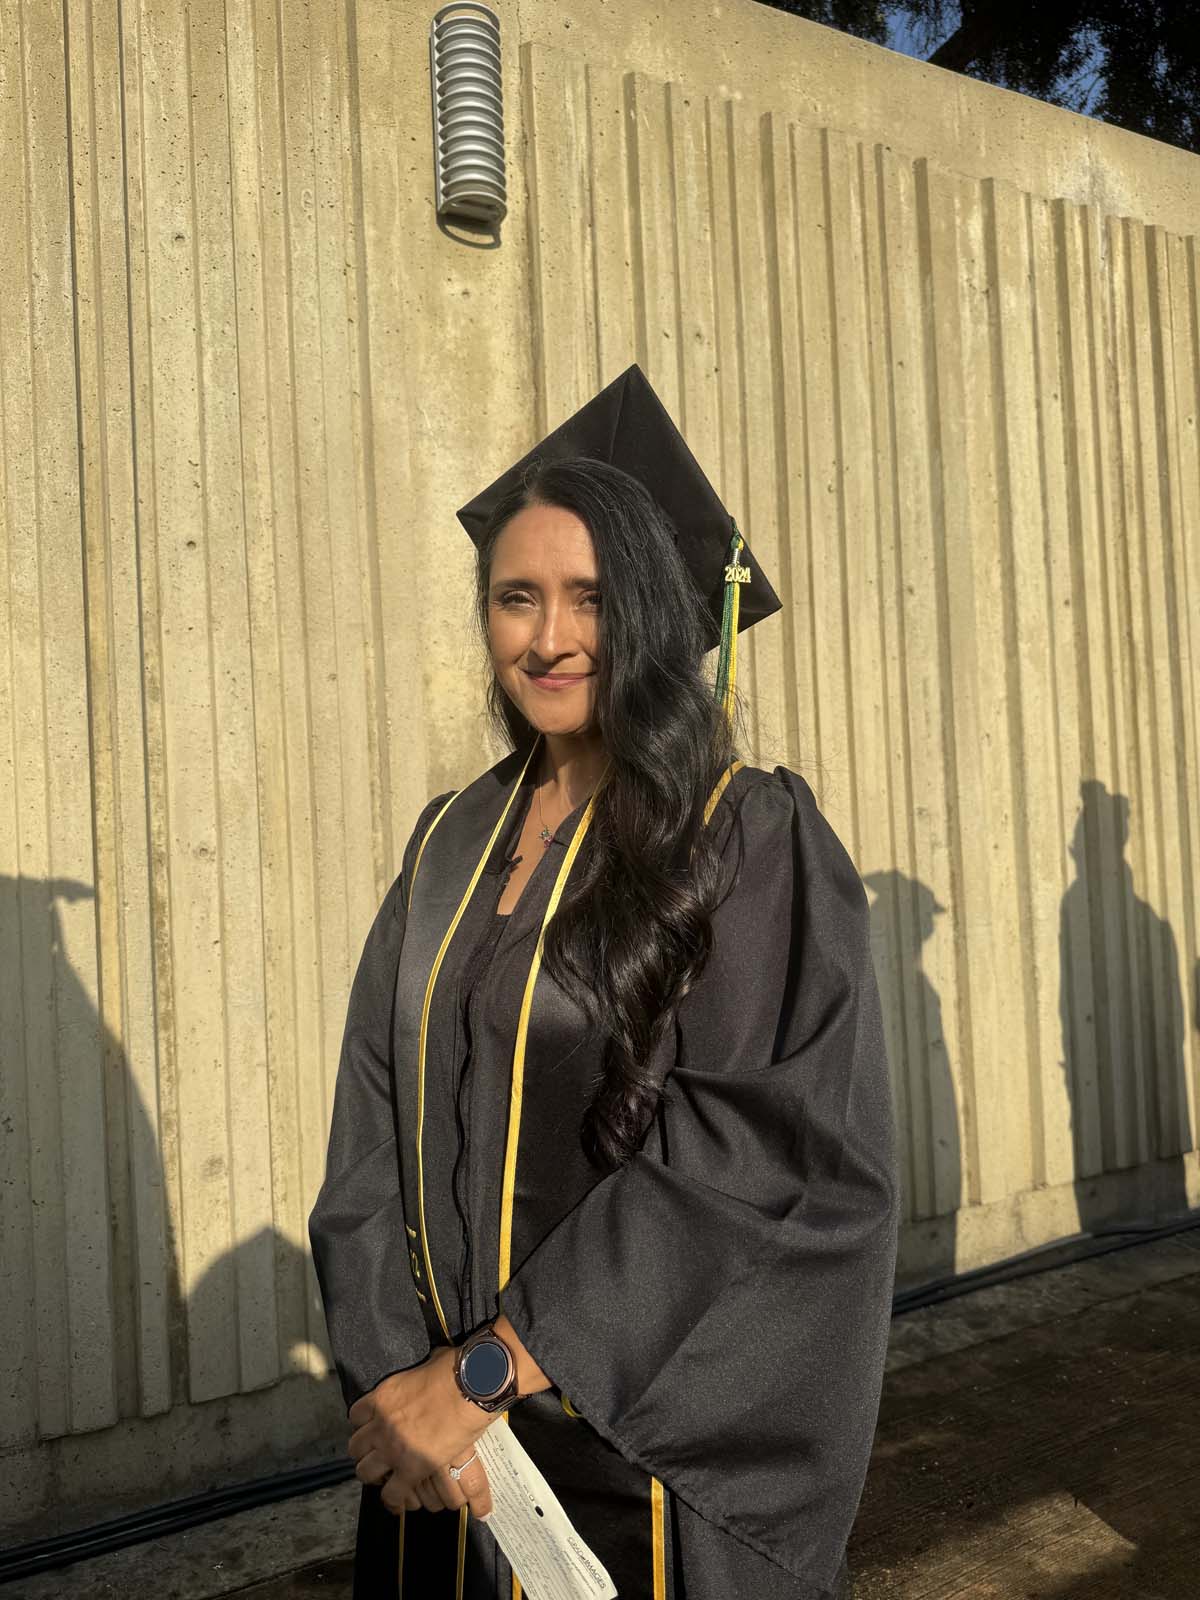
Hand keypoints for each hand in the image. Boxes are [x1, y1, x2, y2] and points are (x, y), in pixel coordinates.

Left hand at [348, 1346, 491, 1507]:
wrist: (469, 1388)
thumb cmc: (453, 1370)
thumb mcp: (427, 1364)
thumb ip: (421, 1372)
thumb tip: (434, 1363)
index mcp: (381, 1398)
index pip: (356, 1416)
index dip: (366, 1425)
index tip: (375, 1429)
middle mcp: (380, 1424)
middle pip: (355, 1448)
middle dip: (366, 1453)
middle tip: (380, 1456)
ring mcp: (392, 1448)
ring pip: (365, 1472)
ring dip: (376, 1475)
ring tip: (388, 1478)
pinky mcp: (411, 1469)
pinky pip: (391, 1494)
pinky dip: (393, 1498)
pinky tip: (399, 1500)